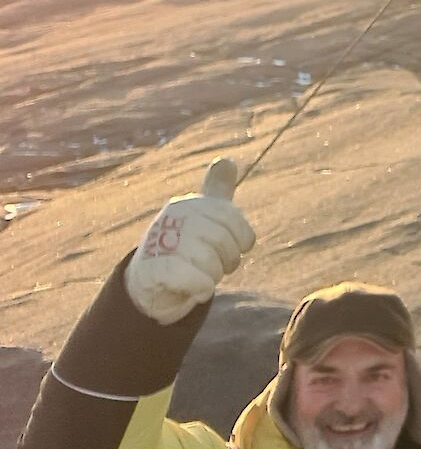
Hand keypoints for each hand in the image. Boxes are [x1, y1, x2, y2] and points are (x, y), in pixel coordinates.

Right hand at [124, 159, 255, 324]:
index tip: (232, 245)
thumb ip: (216, 189)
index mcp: (188, 204)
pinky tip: (194, 287)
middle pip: (224, 243)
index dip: (241, 240)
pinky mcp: (155, 271)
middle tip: (214, 264)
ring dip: (213, 276)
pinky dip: (203, 288)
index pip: (233, 220)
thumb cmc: (185, 245)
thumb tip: (225, 160)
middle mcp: (172, 218)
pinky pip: (199, 281)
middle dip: (227, 261)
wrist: (151, 282)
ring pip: (212, 264)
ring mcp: (160, 242)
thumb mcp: (204, 214)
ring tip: (199, 274)